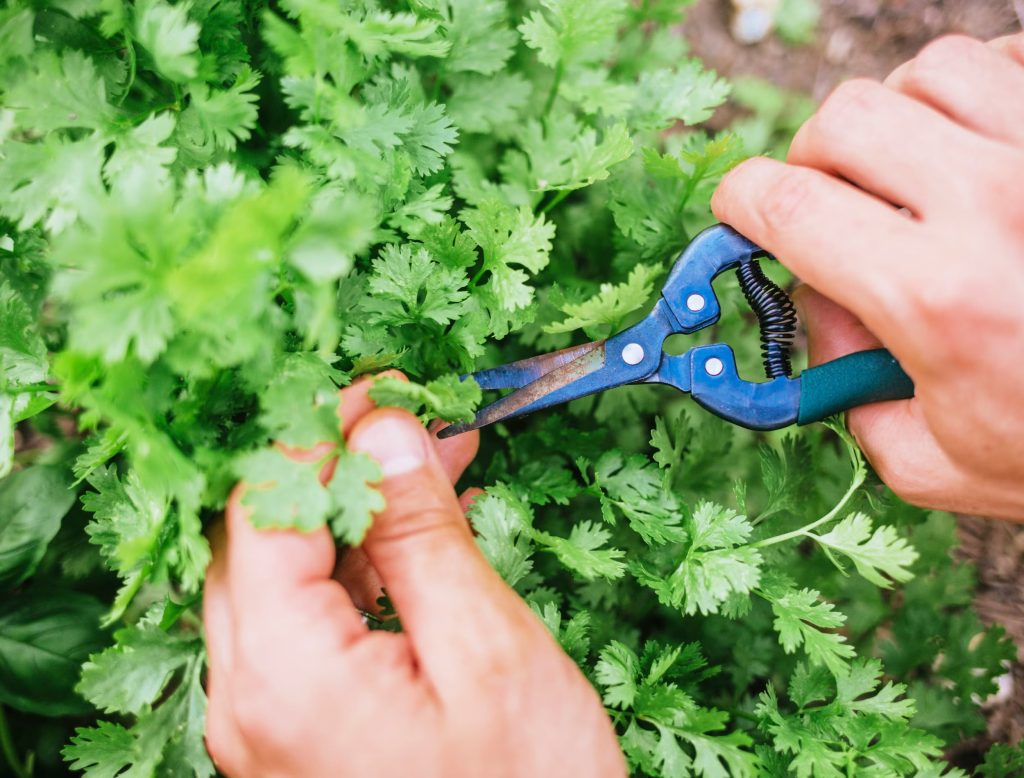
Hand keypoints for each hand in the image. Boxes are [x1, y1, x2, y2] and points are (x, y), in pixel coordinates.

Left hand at [202, 374, 624, 777]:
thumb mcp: (488, 652)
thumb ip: (422, 535)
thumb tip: (385, 428)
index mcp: (282, 675)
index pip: (264, 504)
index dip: (317, 429)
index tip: (384, 388)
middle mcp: (249, 697)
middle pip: (262, 533)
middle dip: (339, 460)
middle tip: (417, 418)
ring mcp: (268, 716)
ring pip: (289, 571)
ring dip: (358, 508)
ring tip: (436, 462)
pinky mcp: (300, 725)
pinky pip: (313, 619)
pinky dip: (364, 564)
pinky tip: (424, 532)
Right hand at [713, 33, 1023, 520]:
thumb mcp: (929, 459)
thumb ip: (845, 389)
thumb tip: (820, 308)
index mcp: (935, 296)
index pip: (787, 204)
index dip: (738, 201)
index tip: (739, 215)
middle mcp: (993, 205)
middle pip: (844, 118)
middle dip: (810, 160)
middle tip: (828, 205)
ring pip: (929, 71)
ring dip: (897, 117)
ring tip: (910, 171)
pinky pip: (1012, 64)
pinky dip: (978, 93)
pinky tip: (979, 149)